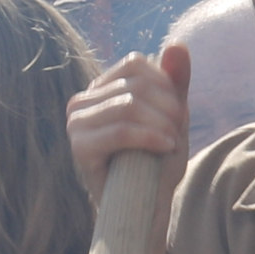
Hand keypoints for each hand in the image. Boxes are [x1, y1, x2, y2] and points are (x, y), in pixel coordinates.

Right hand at [70, 44, 191, 196]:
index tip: (178, 114)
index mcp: (100, 88)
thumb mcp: (171, 118)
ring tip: (171, 143)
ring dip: (161, 124)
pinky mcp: (79, 147)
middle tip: (177, 133)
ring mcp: (76, 123)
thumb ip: (175, 82)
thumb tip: (178, 43)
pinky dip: (150, 137)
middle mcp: (82, 101)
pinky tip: (165, 147)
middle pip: (134, 85)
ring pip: (129, 105)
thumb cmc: (155, 163)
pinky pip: (121, 130)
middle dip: (166, 108)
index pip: (135, 64)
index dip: (165, 85)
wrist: (143, 210)